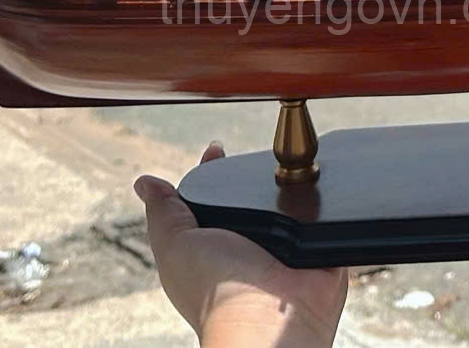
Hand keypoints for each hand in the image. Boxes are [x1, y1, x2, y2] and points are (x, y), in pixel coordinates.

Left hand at [134, 143, 349, 347]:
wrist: (269, 320)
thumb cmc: (216, 291)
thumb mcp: (175, 244)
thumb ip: (163, 213)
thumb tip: (145, 182)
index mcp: (211, 247)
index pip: (210, 198)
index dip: (212, 171)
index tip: (217, 148)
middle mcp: (246, 249)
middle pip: (248, 196)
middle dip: (250, 176)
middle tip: (255, 157)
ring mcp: (282, 252)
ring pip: (286, 203)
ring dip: (288, 187)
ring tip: (287, 177)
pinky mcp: (316, 252)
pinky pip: (323, 217)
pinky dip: (320, 205)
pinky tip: (312, 195)